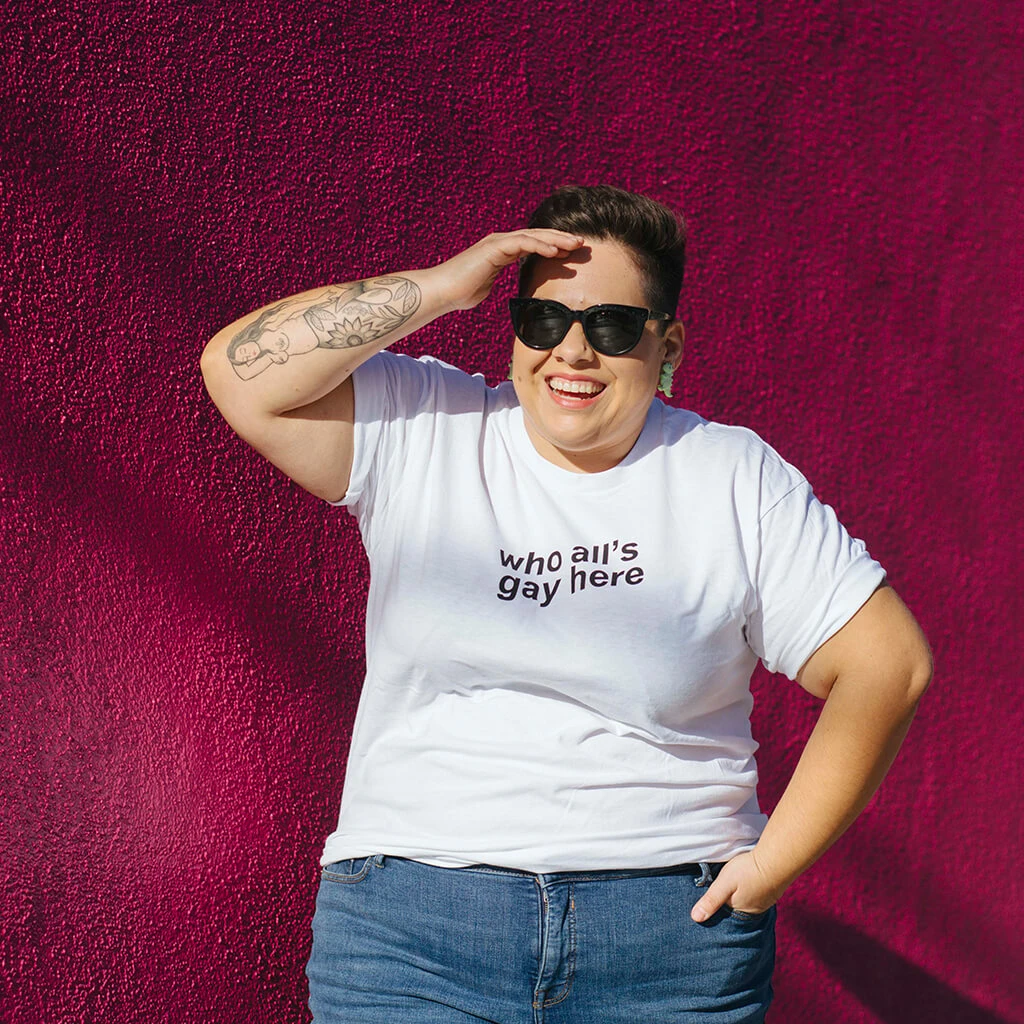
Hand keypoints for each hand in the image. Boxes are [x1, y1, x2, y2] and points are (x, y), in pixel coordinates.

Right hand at [430, 229, 584, 311]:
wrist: (442, 291)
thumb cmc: (461, 292)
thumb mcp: (486, 287)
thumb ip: (496, 283)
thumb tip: (501, 291)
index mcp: (501, 251)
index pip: (532, 244)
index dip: (553, 246)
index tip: (570, 253)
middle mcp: (500, 242)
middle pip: (536, 235)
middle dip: (560, 238)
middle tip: (582, 243)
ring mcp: (497, 242)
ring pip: (532, 235)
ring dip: (555, 239)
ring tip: (575, 244)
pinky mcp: (494, 247)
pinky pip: (521, 242)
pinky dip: (540, 245)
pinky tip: (555, 250)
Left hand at [690, 851, 785, 922]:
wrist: (777, 860)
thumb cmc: (748, 871)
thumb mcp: (724, 884)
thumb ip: (711, 900)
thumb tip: (695, 918)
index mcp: (740, 911)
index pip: (724, 914)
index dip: (716, 907)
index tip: (709, 900)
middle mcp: (754, 910)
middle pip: (736, 907)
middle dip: (728, 902)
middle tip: (722, 890)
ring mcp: (765, 902)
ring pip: (747, 900)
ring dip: (740, 894)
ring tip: (734, 886)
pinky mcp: (772, 892)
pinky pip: (757, 894)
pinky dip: (751, 890)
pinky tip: (748, 882)